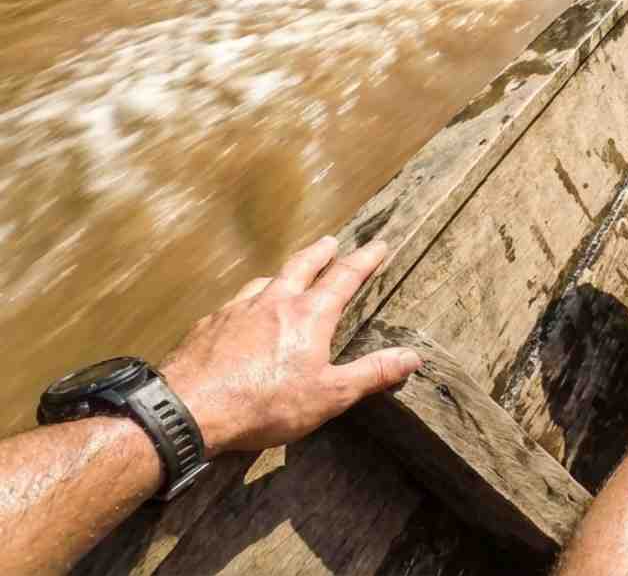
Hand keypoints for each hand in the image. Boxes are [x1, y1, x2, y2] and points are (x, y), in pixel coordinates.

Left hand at [160, 237, 421, 456]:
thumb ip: (372, 373)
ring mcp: (237, 310)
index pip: (344, 278)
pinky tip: (242, 313)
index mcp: (309, 316)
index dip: (365, 260)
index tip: (378, 245)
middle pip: (301, 265)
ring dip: (282, 273)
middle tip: (331, 242)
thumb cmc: (264, 404)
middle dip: (321, 252)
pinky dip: (248, 300)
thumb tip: (412, 356)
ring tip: (286, 275)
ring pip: (265, 280)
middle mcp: (274, 302)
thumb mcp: (329, 395)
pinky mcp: (209, 325)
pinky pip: (235, 303)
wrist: (189, 410)